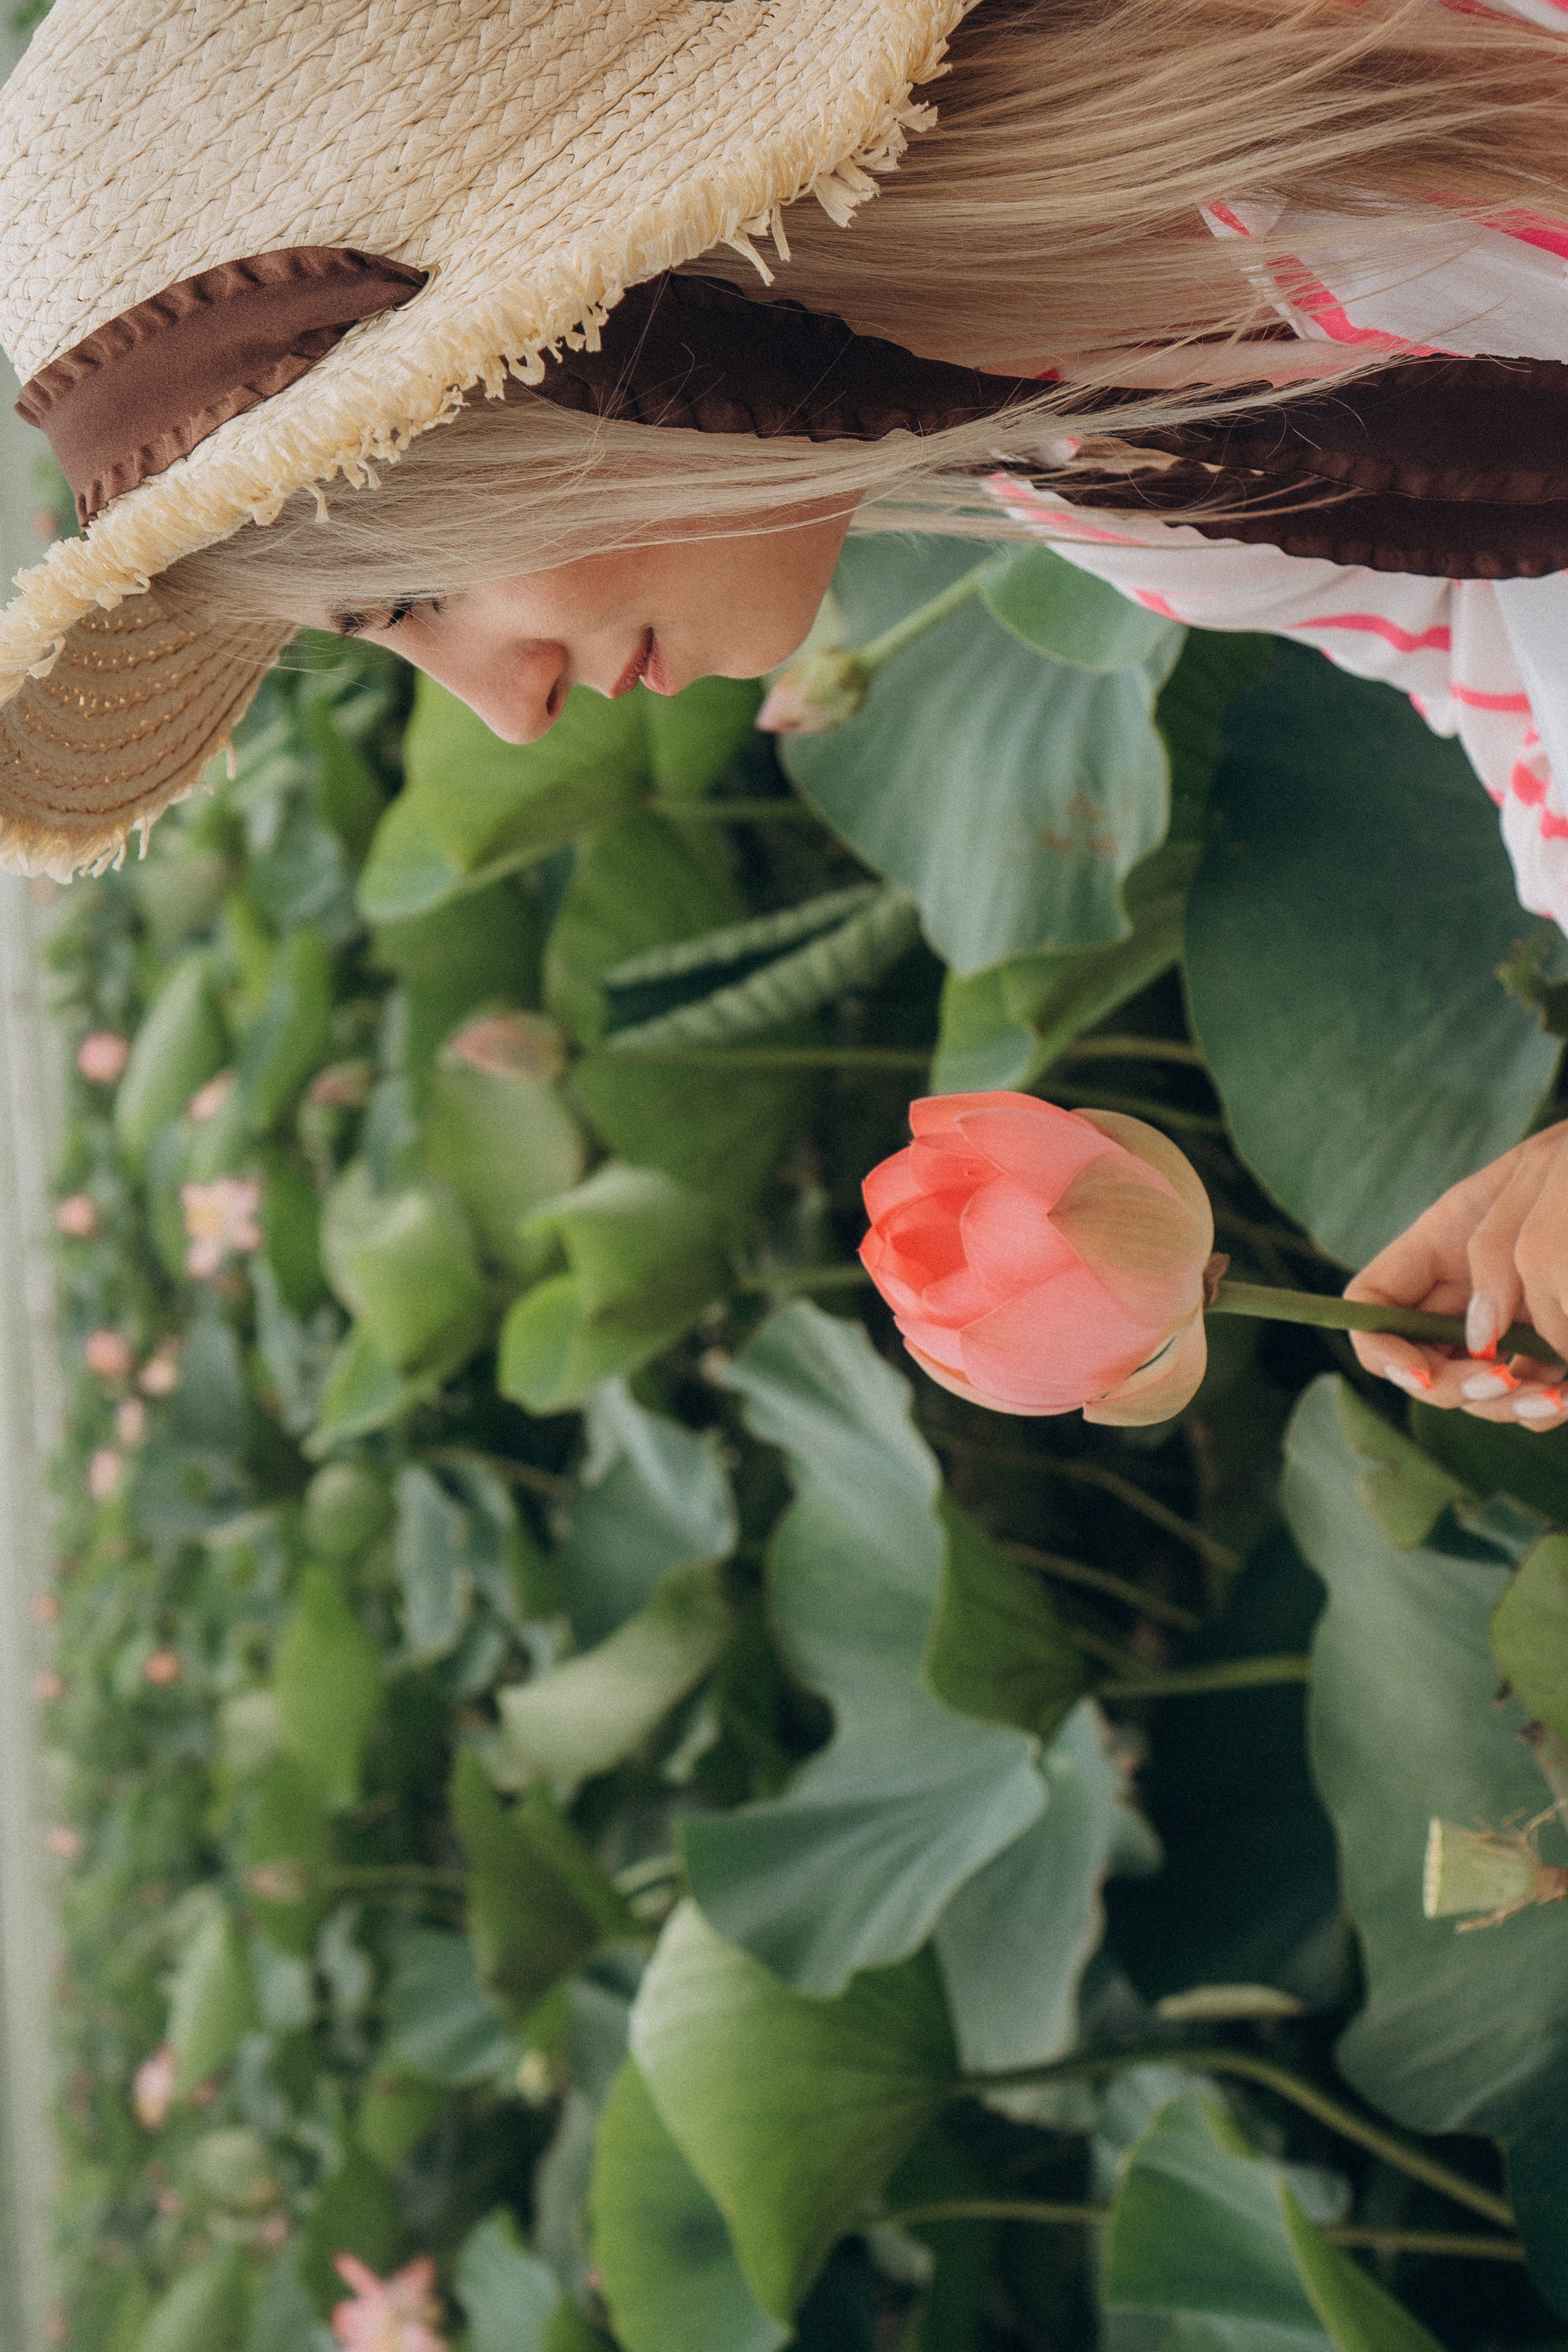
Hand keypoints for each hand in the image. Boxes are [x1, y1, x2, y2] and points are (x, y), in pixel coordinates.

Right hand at [1344, 1119, 1567, 1429]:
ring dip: (1503, 1407)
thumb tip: (1482, 1338)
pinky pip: (1529, 1394)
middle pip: (1420, 1363)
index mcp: (1439, 1244)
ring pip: (1475, 1390)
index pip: (1372, 1303)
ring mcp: (1505, 1323)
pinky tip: (1567, 1396)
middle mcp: (1463, 1291)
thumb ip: (1496, 1250)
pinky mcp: (1549, 1348)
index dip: (1379, 1346)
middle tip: (1502, 1381)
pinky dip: (1543, 1407)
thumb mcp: (1539, 1180)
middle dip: (1451, 1388)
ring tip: (1552, 1396)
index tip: (1420, 1374)